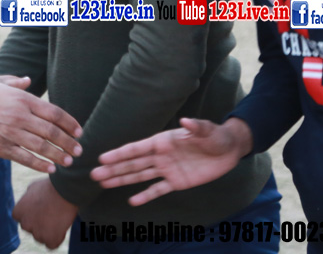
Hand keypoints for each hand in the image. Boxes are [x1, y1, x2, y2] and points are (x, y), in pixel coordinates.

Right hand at [0, 76, 81, 172]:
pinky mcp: (1, 147)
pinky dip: (40, 164)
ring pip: (42, 147)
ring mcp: (11, 133)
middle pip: (52, 132)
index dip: (70, 123)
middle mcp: (20, 116)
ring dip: (59, 155)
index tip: (79, 132)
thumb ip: (14, 81)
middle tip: (79, 151)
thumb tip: (28, 80)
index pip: (54, 113)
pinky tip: (50, 168)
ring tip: (68, 162)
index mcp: (22, 99)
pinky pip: (25, 158)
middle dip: (69, 143)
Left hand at [12, 177, 77, 249]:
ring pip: (41, 237)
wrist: (64, 190)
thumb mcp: (32, 188)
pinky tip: (61, 227)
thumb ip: (27, 199)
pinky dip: (57, 238)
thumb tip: (28, 201)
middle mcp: (25, 224)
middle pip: (32, 229)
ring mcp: (37, 233)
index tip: (41, 210)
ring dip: (48, 231)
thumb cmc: (49, 187)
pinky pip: (51, 244)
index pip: (22, 219)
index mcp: (18, 212)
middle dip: (40, 224)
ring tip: (58, 218)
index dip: (33, 215)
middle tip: (51, 214)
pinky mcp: (49, 239)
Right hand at [90, 117, 252, 205]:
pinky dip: (146, 196)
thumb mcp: (207, 130)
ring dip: (121, 180)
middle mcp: (160, 155)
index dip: (119, 154)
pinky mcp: (176, 182)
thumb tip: (185, 121)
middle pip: (132, 164)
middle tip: (94, 175)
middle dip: (113, 169)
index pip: (136, 148)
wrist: (228, 150)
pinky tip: (132, 201)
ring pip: (139, 176)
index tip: (102, 158)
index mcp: (163, 141)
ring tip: (104, 184)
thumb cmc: (215, 136)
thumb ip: (195, 127)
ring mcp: (166, 169)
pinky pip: (158, 190)